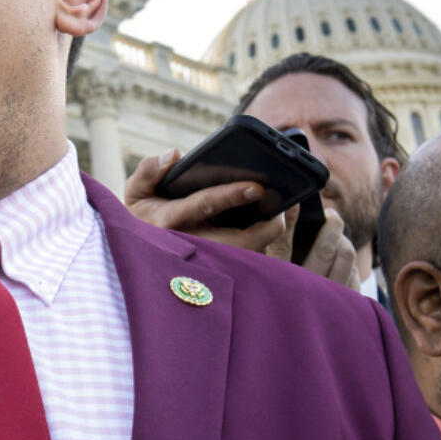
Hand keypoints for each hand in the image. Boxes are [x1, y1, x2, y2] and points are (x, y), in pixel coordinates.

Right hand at [127, 152, 359, 290]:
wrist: (137, 266)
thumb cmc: (139, 225)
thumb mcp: (133, 197)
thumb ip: (148, 172)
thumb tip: (174, 155)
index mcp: (172, 222)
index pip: (204, 205)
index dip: (229, 194)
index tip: (256, 185)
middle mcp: (192, 248)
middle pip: (239, 242)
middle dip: (268, 226)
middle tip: (287, 208)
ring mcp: (210, 268)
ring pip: (255, 263)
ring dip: (285, 246)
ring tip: (306, 223)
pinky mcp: (227, 284)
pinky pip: (263, 278)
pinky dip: (290, 266)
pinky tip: (308, 249)